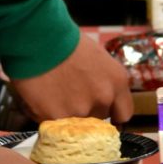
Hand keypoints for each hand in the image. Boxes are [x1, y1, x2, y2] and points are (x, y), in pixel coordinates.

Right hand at [10, 35, 133, 123]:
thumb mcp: (99, 58)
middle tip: (70, 95)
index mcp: (117, 82)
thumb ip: (105, 81)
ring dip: (66, 114)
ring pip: (75, 124)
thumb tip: (101, 96)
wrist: (39, 38)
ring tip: (53, 94)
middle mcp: (103, 98)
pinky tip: (41, 98)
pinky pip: (54, 125)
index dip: (111, 114)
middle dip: (86, 111)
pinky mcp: (56, 118)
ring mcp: (80, 110)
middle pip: (98, 119)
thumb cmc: (66, 41)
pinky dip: (47, 115)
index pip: (124, 114)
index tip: (103, 112)